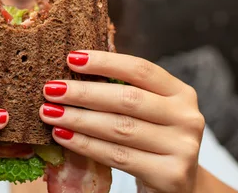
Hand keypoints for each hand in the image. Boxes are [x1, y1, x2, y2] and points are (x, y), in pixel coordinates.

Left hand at [39, 50, 205, 192]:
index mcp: (181, 93)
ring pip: (120, 129)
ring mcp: (182, 148)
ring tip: (49, 113)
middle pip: (128, 99)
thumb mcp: (148, 111)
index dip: (105, 62)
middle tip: (50, 89)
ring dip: (79, 119)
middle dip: (84, 93)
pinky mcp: (170, 175)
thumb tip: (74, 64)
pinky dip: (86, 145)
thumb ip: (123, 90)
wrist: (179, 187)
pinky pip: (118, 156)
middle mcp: (188, 118)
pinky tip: (63, 136)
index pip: (141, 69)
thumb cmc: (152, 140)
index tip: (71, 58)